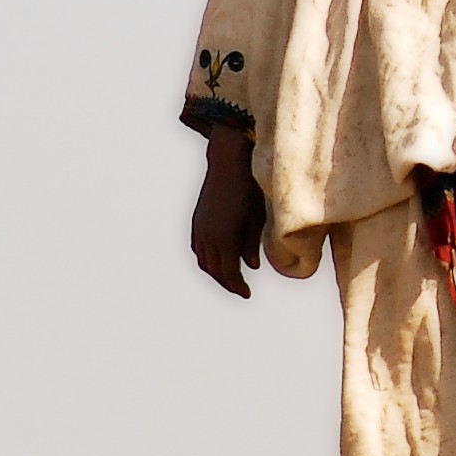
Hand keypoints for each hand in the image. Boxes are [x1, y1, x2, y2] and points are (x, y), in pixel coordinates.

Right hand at [190, 130, 267, 297]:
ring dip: (216, 273)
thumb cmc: (250, 188)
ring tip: (231, 278)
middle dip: (228, 283)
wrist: (229, 162)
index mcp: (224, 237)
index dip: (238, 286)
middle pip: (215, 270)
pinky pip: (198, 248)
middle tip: (241, 290)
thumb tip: (253, 265)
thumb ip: (252, 243)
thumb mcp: (257, 218)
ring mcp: (199, 227)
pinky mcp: (197, 220)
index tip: (247, 294)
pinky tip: (217, 260)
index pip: (229, 273)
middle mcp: (208, 235)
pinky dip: (207, 259)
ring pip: (204, 261)